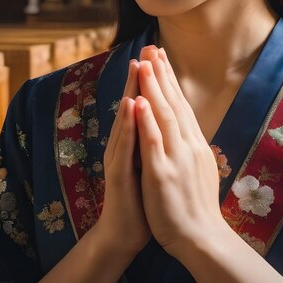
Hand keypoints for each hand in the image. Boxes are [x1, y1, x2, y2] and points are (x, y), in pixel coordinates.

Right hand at [96, 59, 150, 257]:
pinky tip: (132, 107)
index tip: (160, 56)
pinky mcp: (118, 175)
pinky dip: (128, 125)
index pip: (146, 106)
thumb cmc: (141, 197)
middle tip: (146, 49)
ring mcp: (119, 158)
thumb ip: (153, 139)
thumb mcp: (151, 162)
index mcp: (137, 141)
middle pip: (134, 106)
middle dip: (141, 77)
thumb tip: (164, 117)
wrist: (125, 233)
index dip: (153, 81)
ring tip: (138, 67)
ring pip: (126, 121)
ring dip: (132, 92)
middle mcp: (125, 145)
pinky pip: (124, 147)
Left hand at [135, 46, 225, 258]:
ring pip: (164, 115)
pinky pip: (153, 143)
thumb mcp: (198, 167)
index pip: (180, 104)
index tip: (160, 58)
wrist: (202, 238)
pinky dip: (147, 121)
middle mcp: (188, 144)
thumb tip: (189, 127)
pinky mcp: (163, 173)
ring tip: (144, 63)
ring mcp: (176, 157)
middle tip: (151, 48)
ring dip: (153, 87)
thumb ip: (191, 145)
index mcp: (194, 142)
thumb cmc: (196, 205)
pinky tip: (140, 101)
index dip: (169, 79)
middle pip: (173, 102)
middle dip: (160, 74)